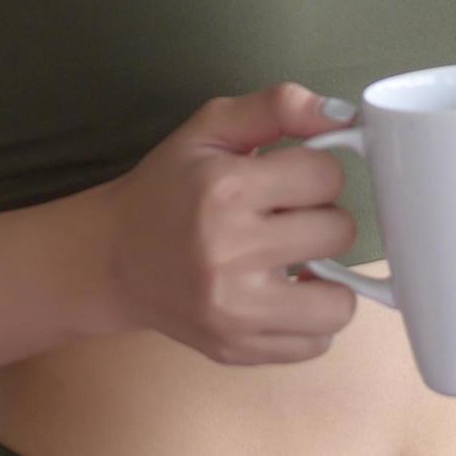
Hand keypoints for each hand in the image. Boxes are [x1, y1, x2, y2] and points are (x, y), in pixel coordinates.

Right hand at [89, 82, 364, 364]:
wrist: (112, 259)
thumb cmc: (166, 187)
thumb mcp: (209, 129)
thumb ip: (276, 106)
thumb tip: (343, 115)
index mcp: (225, 190)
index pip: (327, 175)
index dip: (314, 172)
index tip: (288, 179)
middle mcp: (230, 253)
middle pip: (340, 231)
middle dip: (320, 218)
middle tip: (285, 219)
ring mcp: (235, 312)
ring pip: (339, 303)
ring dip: (326, 279)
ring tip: (294, 262)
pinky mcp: (238, 349)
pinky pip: (317, 343)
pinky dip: (308, 319)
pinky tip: (280, 296)